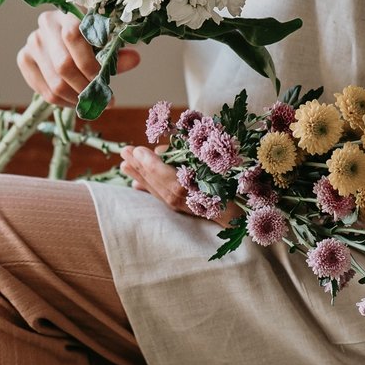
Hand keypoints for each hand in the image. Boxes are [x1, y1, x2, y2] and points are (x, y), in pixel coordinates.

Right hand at [17, 11, 141, 107]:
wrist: (62, 36)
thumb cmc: (88, 39)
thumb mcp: (104, 43)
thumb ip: (115, 53)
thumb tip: (134, 59)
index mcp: (66, 14)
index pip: (74, 37)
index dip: (91, 64)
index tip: (105, 82)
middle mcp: (44, 26)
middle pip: (63, 66)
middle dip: (86, 88)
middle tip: (104, 100)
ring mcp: (31, 44)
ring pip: (55, 84)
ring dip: (78, 99)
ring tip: (93, 103)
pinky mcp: (24, 60)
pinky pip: (45, 92)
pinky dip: (64, 103)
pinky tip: (77, 102)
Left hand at [119, 145, 240, 227]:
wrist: (241, 214)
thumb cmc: (230, 185)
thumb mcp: (211, 163)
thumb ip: (187, 156)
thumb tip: (160, 153)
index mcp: (190, 188)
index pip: (163, 174)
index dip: (149, 162)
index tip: (137, 149)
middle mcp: (182, 198)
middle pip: (155, 180)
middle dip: (138, 165)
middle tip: (124, 151)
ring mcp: (180, 205)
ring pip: (155, 189)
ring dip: (139, 175)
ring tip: (123, 164)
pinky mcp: (181, 209)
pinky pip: (160, 197)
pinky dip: (147, 189)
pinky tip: (135, 185)